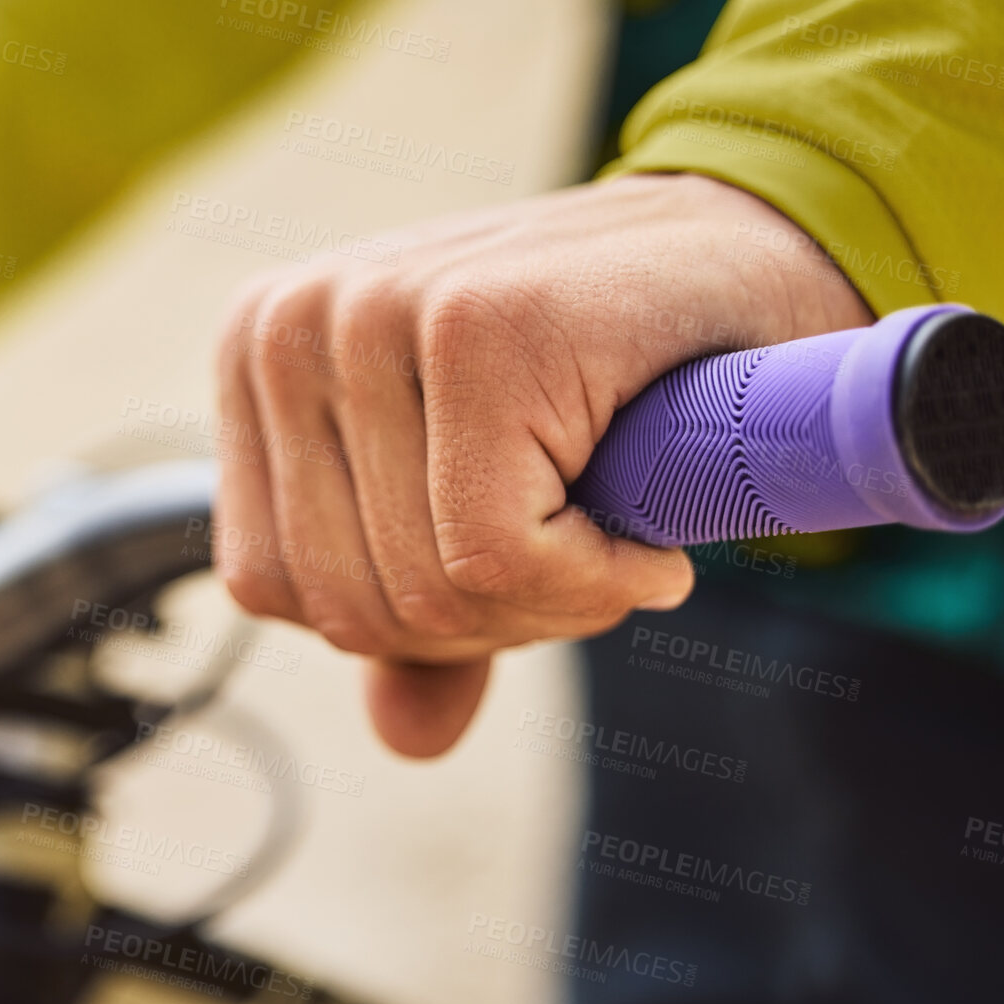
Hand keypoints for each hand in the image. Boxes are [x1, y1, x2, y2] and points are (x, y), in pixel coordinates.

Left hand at [212, 173, 872, 757]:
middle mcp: (290, 321)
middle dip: (487, 623)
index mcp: (255, 354)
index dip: (409, 622)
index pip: (274, 585)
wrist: (749, 266)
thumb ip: (427, 613)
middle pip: (348, 603)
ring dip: (552, 606)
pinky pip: (497, 556)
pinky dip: (593, 584)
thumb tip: (404, 738)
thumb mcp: (484, 501)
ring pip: (427, 590)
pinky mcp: (478, 323)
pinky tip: (644, 538)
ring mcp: (374, 308)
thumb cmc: (603, 383)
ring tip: (610, 527)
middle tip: (583, 549)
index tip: (511, 555)